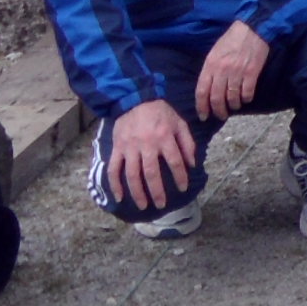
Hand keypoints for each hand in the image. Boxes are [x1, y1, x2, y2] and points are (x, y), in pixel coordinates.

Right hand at [106, 99, 198, 213]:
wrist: (135, 99)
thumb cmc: (160, 112)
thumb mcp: (179, 123)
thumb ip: (187, 143)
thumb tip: (192, 164)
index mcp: (164, 138)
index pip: (175, 162)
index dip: (180, 177)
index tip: (183, 189)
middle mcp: (146, 145)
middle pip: (151, 173)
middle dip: (157, 192)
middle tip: (161, 205)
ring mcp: (129, 148)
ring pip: (132, 175)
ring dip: (137, 192)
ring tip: (143, 206)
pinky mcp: (117, 148)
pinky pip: (114, 169)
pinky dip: (115, 184)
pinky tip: (119, 197)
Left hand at [193, 20, 270, 120]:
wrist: (252, 29)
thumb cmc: (232, 40)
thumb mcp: (214, 52)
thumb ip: (210, 69)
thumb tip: (208, 88)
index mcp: (210, 65)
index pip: (202, 91)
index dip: (201, 107)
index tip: (203, 116)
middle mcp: (222, 70)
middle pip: (216, 98)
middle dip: (218, 111)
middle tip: (221, 116)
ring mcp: (237, 72)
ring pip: (232, 98)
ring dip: (233, 106)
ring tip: (234, 107)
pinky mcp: (251, 73)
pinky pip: (247, 93)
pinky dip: (246, 99)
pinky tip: (246, 98)